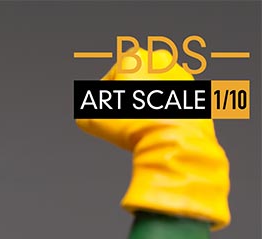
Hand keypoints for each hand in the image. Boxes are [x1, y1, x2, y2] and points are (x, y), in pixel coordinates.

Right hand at [76, 49, 229, 228]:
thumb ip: (86, 112)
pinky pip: (173, 104)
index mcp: (135, 57)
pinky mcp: (195, 92)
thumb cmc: (132, 125)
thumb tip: (88, 115)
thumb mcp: (92, 120)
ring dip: (146, 108)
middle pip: (134, 84)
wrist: (171, 140)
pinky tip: (158, 132)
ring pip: (155, 93)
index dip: (103, 103)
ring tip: (140, 129)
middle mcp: (161, 60)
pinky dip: (165, 115)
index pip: (110, 80)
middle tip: (122, 124)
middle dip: (128, 101)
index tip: (105, 119)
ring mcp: (181, 74)